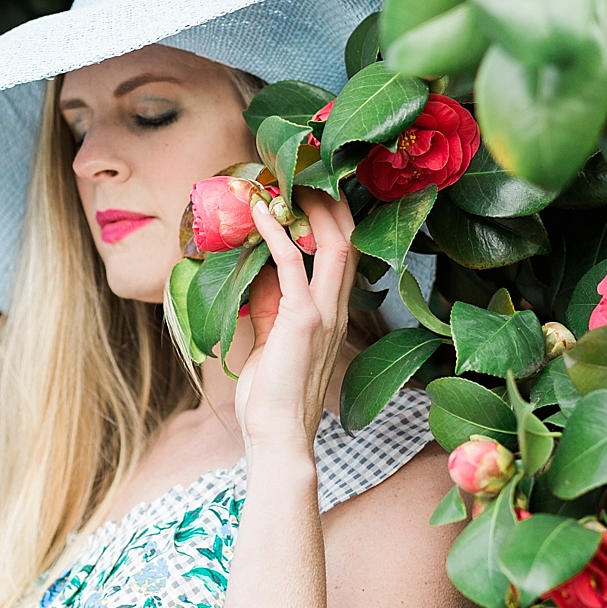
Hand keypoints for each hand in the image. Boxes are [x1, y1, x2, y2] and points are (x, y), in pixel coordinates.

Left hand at [233, 187, 359, 451]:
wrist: (277, 435)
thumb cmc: (271, 396)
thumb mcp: (272, 340)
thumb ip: (270, 305)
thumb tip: (257, 270)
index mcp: (332, 314)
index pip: (343, 254)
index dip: (332, 218)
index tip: (309, 189)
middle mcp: (336, 309)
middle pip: (348, 239)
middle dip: (329, 201)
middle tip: (304, 172)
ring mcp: (323, 313)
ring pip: (333, 243)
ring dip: (310, 207)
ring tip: (286, 180)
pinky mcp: (302, 319)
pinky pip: (292, 263)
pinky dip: (276, 233)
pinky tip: (260, 212)